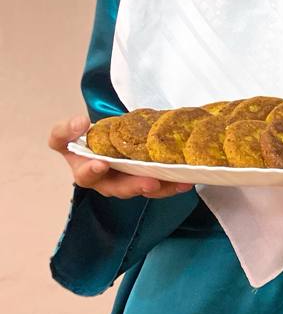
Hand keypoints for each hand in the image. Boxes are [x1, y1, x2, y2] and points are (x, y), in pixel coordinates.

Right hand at [49, 116, 192, 199]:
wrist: (102, 139)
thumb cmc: (84, 140)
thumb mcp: (69, 132)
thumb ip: (67, 130)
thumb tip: (80, 124)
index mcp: (84, 170)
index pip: (84, 174)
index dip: (91, 170)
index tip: (101, 164)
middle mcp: (105, 181)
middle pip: (117, 188)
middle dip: (133, 186)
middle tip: (150, 183)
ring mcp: (126, 182)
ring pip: (141, 189)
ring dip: (159, 188)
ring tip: (174, 183)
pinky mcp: (144, 179)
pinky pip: (157, 186)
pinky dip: (171, 185)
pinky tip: (185, 182)